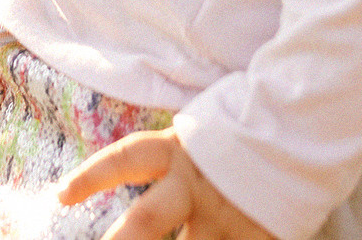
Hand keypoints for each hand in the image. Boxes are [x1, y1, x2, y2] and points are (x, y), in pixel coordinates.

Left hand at [60, 130, 277, 239]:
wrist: (300, 132)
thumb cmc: (235, 135)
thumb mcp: (195, 138)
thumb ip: (164, 164)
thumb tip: (121, 185)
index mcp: (177, 152)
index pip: (125, 160)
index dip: (92, 176)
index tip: (61, 195)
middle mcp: (194, 187)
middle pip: (148, 220)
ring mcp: (225, 217)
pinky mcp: (255, 237)